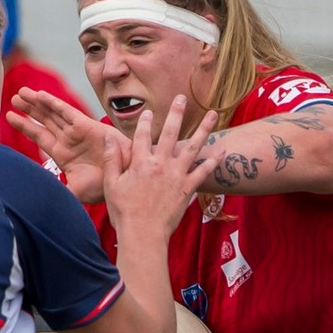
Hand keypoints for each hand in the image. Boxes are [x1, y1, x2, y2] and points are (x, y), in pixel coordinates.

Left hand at [7, 88, 122, 203]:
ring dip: (37, 103)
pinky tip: (41, 96)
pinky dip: (54, 103)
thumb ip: (57, 192)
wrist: (124, 179)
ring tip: (22, 92)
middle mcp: (68, 140)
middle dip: (29, 109)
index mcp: (63, 154)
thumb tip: (36, 199)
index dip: (25, 126)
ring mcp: (76, 131)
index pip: (40, 137)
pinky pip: (67, 112)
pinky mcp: (86, 125)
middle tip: (15, 97)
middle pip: (44, 120)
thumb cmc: (102, 186)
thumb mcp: (74, 191)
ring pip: (53, 113)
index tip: (10, 116)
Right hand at [102, 96, 218, 238]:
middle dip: (176, 113)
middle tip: (182, 98)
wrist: (143, 234)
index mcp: (140, 162)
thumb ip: (111, 159)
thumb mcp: (111, 184)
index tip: (148, 111)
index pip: (142, 135)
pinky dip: (214, 161)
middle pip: (170, 133)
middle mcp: (160, 164)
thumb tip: (109, 137)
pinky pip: (203, 172)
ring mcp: (176, 175)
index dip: (145, 122)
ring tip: (213, 114)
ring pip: (193, 147)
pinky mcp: (187, 188)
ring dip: (204, 129)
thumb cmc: (124, 212)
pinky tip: (223, 151)